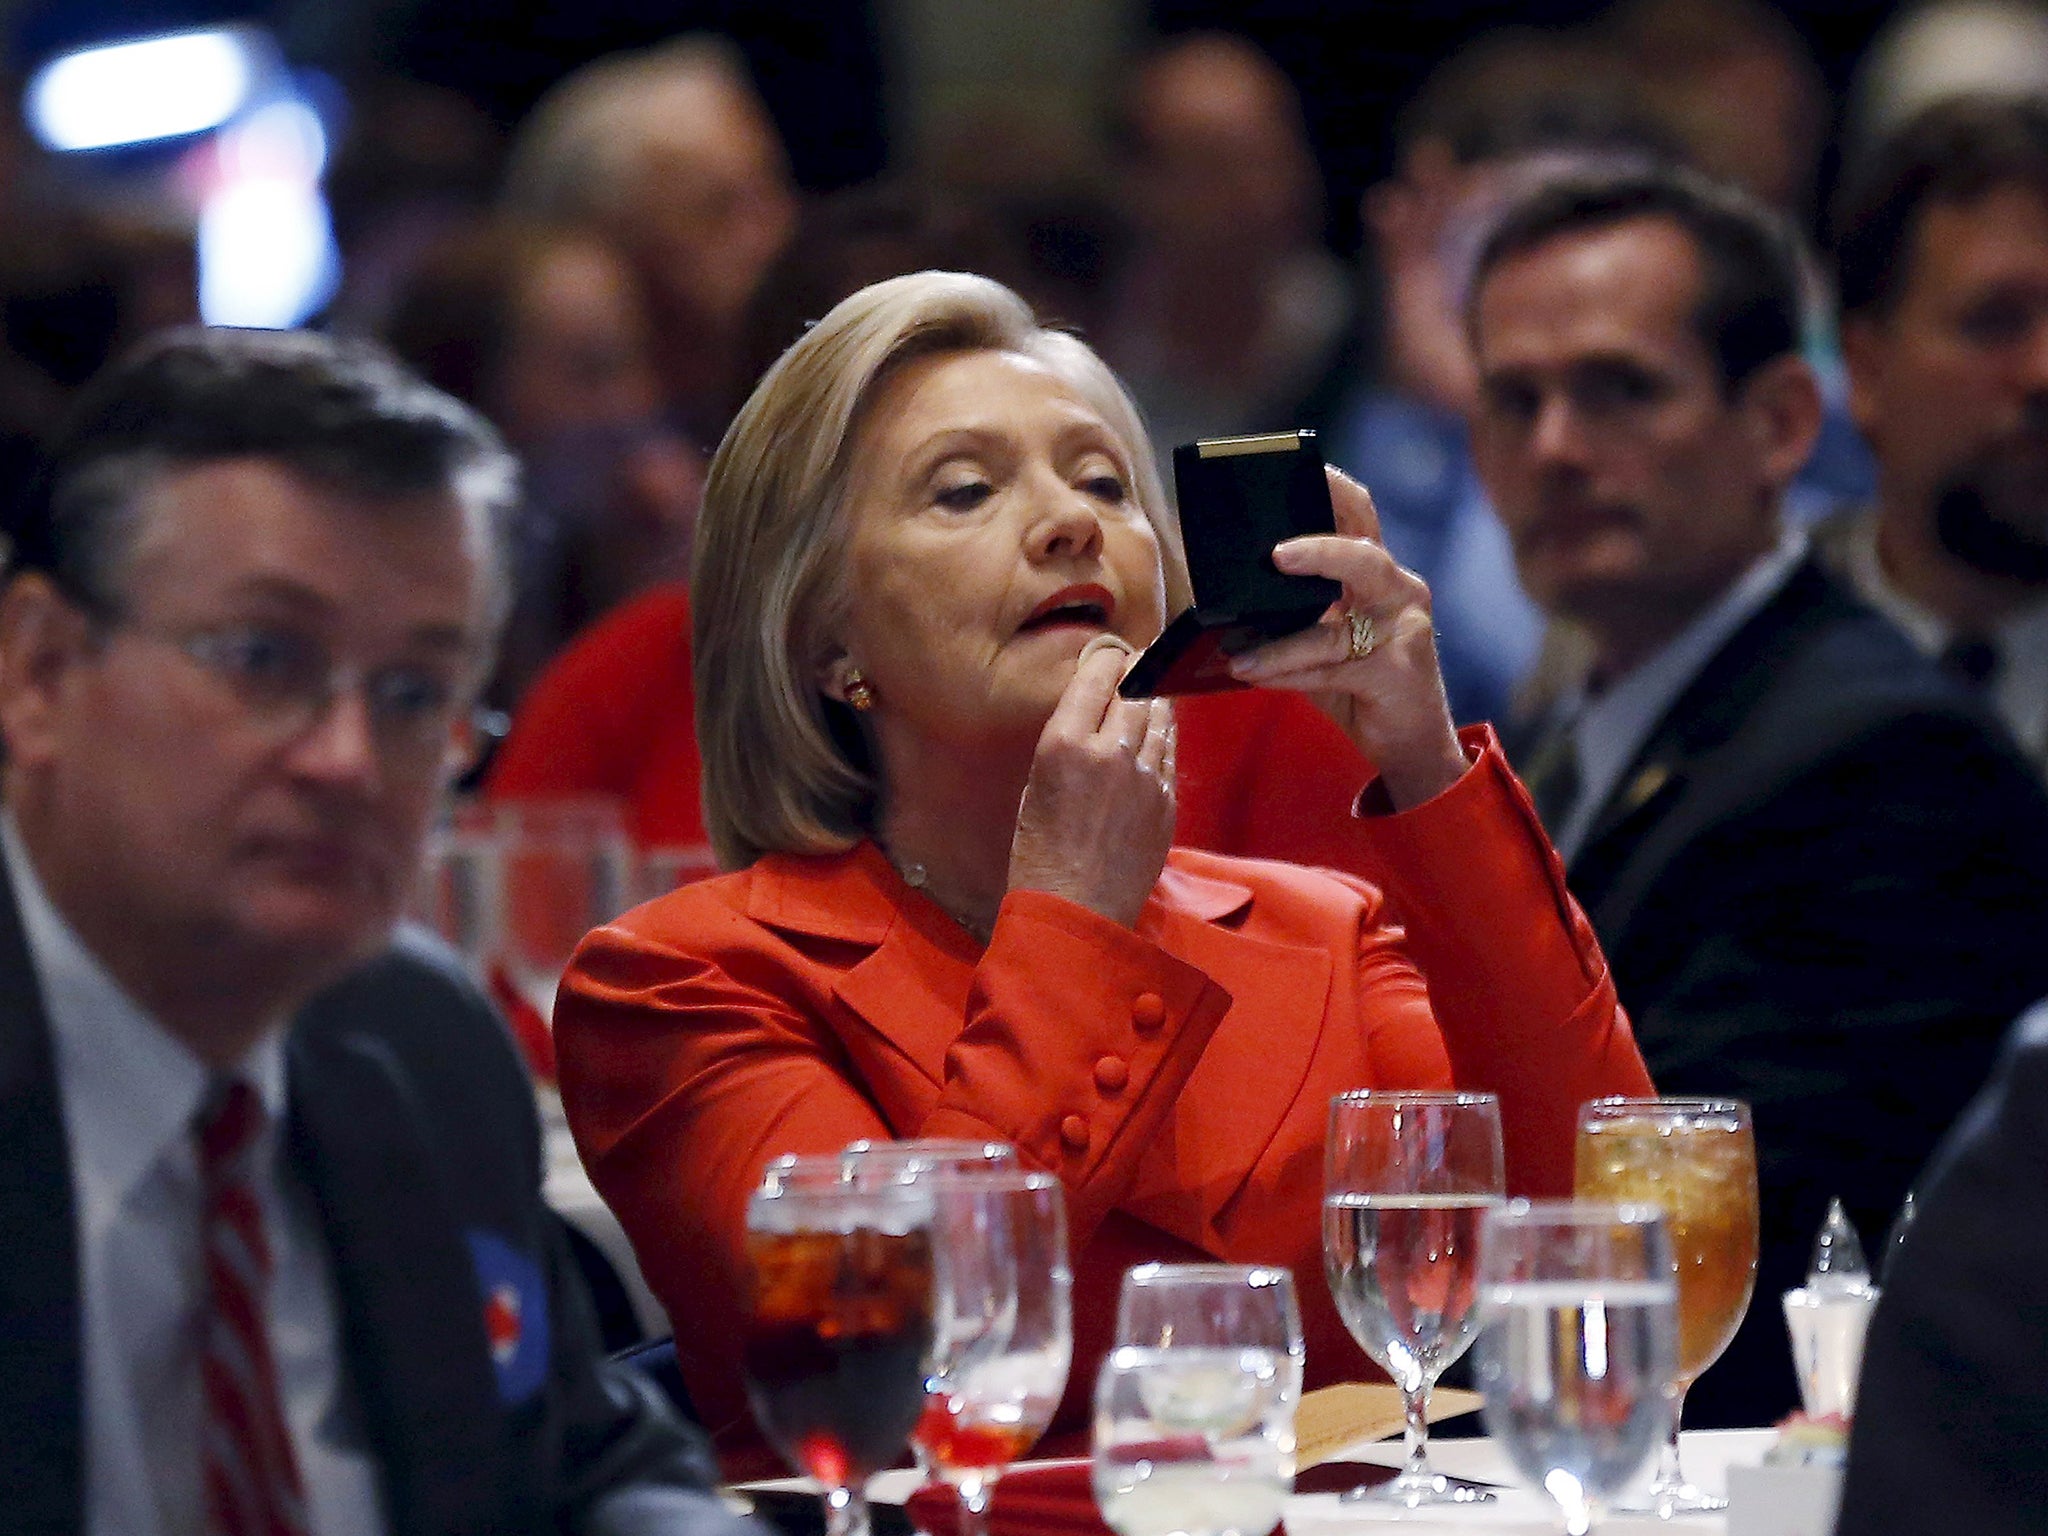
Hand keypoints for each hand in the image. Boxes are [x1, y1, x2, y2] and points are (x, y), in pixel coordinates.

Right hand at [1008, 641, 1175, 928]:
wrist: (1075, 910)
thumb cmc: (1038, 855)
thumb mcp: (1032, 789)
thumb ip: (1063, 747)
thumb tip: (1087, 716)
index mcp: (1064, 745)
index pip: (1095, 678)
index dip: (1106, 658)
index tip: (1109, 651)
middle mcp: (1108, 752)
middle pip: (1133, 689)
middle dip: (1136, 668)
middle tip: (1138, 657)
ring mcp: (1144, 777)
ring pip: (1160, 716)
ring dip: (1156, 694)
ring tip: (1153, 681)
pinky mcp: (1166, 802)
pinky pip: (1170, 752)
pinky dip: (1165, 732)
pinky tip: (1161, 725)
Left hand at [1226, 466, 1468, 809]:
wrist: (1409, 743)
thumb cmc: (1359, 685)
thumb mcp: (1326, 639)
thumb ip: (1297, 611)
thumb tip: (1230, 597)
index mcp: (1378, 575)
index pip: (1361, 516)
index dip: (1337, 488)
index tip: (1306, 469)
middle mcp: (1399, 593)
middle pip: (1363, 557)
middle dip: (1319, 552)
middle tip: (1274, 555)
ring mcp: (1404, 632)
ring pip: (1334, 630)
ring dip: (1280, 645)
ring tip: (1236, 655)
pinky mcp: (1397, 674)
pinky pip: (1332, 670)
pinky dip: (1289, 673)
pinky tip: (1254, 675)